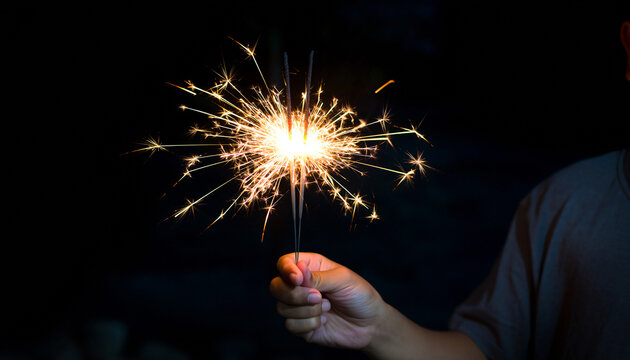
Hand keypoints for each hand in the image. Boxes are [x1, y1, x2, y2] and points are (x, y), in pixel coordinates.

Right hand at [269, 252, 386, 348]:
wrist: (370, 325)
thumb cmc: (360, 296)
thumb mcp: (343, 280)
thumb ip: (318, 276)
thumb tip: (298, 269)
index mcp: (310, 267)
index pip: (284, 263)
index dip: (286, 271)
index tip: (298, 280)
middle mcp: (301, 286)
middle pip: (276, 286)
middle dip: (295, 295)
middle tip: (318, 297)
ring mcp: (299, 306)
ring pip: (282, 307)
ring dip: (307, 311)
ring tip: (327, 307)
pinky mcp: (301, 326)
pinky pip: (291, 325)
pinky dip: (309, 324)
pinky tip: (324, 321)